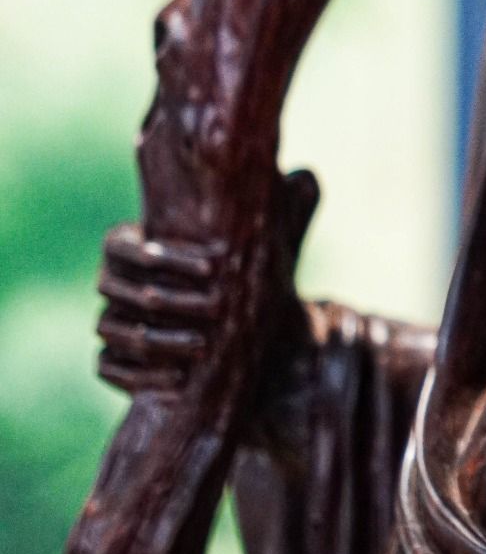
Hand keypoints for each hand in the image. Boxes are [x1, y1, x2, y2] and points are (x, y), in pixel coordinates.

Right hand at [97, 168, 317, 389]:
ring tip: (203, 346)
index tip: (214, 267)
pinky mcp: (111, 362)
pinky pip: (109, 367)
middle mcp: (112, 283)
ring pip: (111, 328)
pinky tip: (180, 378)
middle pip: (113, 286)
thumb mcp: (257, 245)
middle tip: (216, 308)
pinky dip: (141, 374)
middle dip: (167, 298)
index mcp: (129, 246)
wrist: (231, 332)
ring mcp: (108, 322)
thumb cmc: (241, 278)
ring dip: (158, 339)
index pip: (119, 244)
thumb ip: (277, 210)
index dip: (160, 254)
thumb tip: (308, 176)